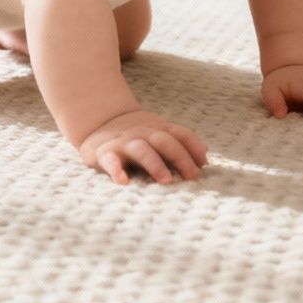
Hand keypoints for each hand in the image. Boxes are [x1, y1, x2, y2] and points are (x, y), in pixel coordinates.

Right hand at [77, 109, 208, 184]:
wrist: (97, 120)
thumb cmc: (136, 136)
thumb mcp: (158, 134)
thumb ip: (179, 144)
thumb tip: (205, 159)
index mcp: (159, 129)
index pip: (181, 134)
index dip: (194, 147)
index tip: (204, 163)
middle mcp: (144, 134)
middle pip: (165, 141)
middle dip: (181, 157)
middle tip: (192, 177)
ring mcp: (124, 143)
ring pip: (142, 150)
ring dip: (155, 164)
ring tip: (166, 180)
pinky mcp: (105, 153)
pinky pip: (110, 161)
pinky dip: (116, 170)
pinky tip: (123, 181)